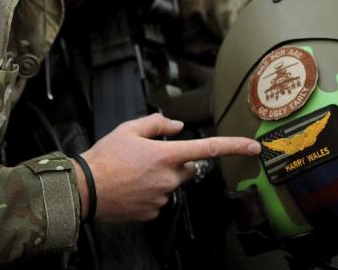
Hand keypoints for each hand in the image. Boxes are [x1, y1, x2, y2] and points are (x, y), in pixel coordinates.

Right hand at [73, 113, 259, 222]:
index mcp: (165, 155)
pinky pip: (160, 200)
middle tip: (150, 158)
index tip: (252, 147)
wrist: (84, 190)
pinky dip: (151, 193)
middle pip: (187, 169)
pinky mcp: (153, 213)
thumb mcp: (128, 129)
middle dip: (176, 162)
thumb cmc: (104, 158)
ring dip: (161, 178)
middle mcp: (168, 178)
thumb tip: (177, 126)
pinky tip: (133, 187)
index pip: (208, 149)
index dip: (233, 146)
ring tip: (134, 173)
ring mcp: (162, 198)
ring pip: (172, 184)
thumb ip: (157, 124)